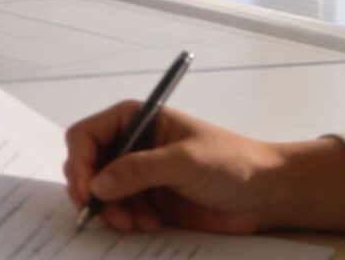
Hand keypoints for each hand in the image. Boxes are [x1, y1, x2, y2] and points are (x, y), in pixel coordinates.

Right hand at [63, 102, 344, 236]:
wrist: (265, 194)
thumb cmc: (230, 162)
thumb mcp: (183, 160)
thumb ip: (138, 170)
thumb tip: (98, 185)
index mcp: (135, 119)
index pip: (86, 135)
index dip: (80, 162)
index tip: (87, 190)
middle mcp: (131, 144)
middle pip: (86, 165)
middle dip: (92, 192)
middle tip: (104, 214)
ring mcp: (138, 174)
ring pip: (100, 194)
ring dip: (111, 211)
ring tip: (135, 223)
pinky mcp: (149, 200)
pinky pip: (120, 211)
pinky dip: (127, 220)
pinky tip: (150, 225)